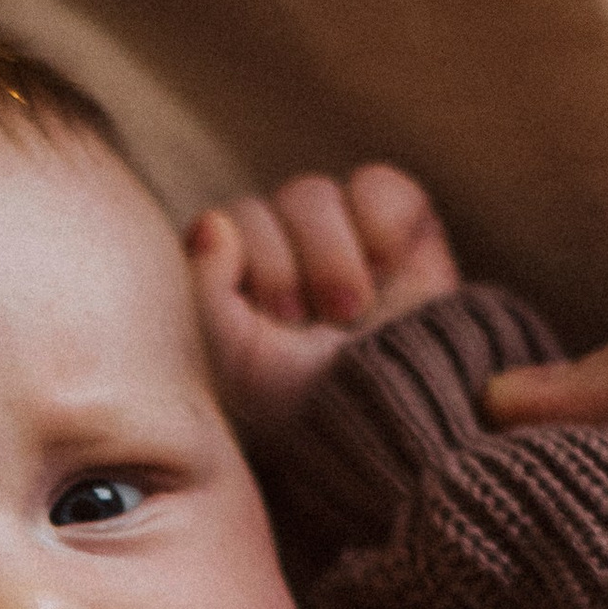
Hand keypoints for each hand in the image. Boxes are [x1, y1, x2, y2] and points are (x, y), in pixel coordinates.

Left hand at [188, 166, 458, 442]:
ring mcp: (344, 236)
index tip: (278, 320)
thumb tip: (213, 223)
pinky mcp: (403, 229)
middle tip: (315, 321)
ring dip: (332, 256)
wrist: (392, 422)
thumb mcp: (235, 362)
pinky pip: (379, 185)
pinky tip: (389, 269)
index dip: (257, 263)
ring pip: (315, 195)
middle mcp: (289, 250)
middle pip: (268, 206)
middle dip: (292, 267)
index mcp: (243, 278)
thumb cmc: (304, 407)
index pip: (232, 222)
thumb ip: (204, 289)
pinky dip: (383, 224)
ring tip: (354, 310)